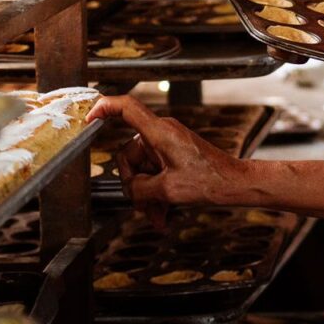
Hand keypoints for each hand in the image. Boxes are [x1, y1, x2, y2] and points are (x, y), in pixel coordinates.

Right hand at [87, 96, 243, 225]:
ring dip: (147, 194)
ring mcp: (169, 144)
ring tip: (157, 216)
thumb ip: (140, 189)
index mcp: (159, 132)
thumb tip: (131, 191)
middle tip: (144, 206)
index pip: (126, 107)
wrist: (234, 184)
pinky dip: (156, 193)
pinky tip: (161, 216)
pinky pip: (155, 173)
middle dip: (135, 184)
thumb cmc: (209, 181)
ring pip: (142, 169)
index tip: (88, 118)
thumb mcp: (167, 190)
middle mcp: (162, 133)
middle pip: (129, 155)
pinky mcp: (175, 155)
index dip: (104, 108)